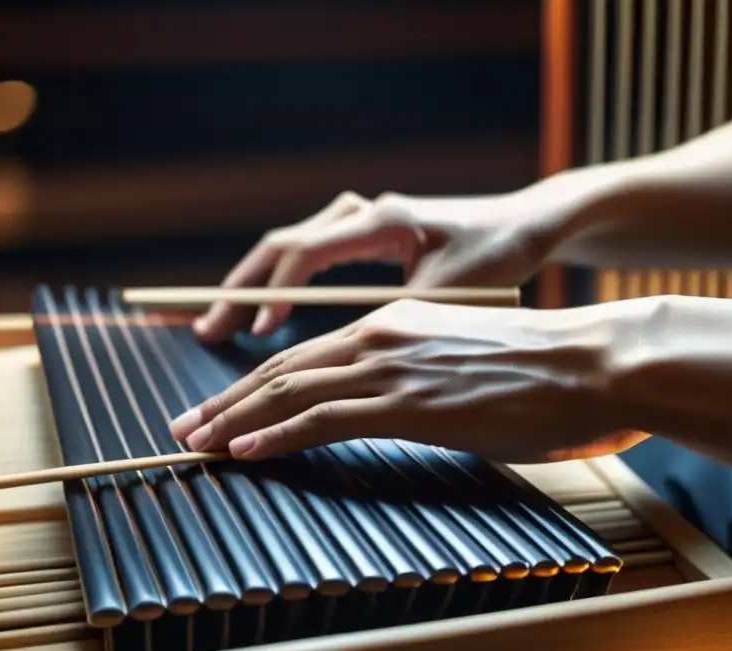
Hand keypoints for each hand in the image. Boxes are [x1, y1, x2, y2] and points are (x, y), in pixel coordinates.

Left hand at [171, 299, 650, 463]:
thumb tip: (409, 406)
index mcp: (398, 323)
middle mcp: (384, 334)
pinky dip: (276, 434)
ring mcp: (394, 366)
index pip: (309, 355)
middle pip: (285, 368)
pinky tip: (243, 451)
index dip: (258, 384)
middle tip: (186, 427)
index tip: (224, 408)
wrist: (598, 362)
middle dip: (227, 401)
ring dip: (235, 419)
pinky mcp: (410, 401)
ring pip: (290, 389)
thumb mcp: (474, 365)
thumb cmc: (551, 370)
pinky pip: (323, 417)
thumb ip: (429, 379)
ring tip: (194, 443)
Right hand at [193, 188, 559, 341]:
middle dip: (240, 292)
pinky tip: (264, 317)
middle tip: (207, 332)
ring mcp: (360, 220)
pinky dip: (279, 287)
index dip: (273, 296)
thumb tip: (351, 355)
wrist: (524, 225)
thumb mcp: (455, 292)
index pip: (305, 255)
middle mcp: (362, 214)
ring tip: (218, 327)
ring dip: (251, 287)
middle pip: (281, 247)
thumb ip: (403, 316)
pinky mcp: (364, 235)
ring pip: (287, 249)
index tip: (253, 337)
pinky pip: (306, 258)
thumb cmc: (497, 257)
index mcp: (381, 222)